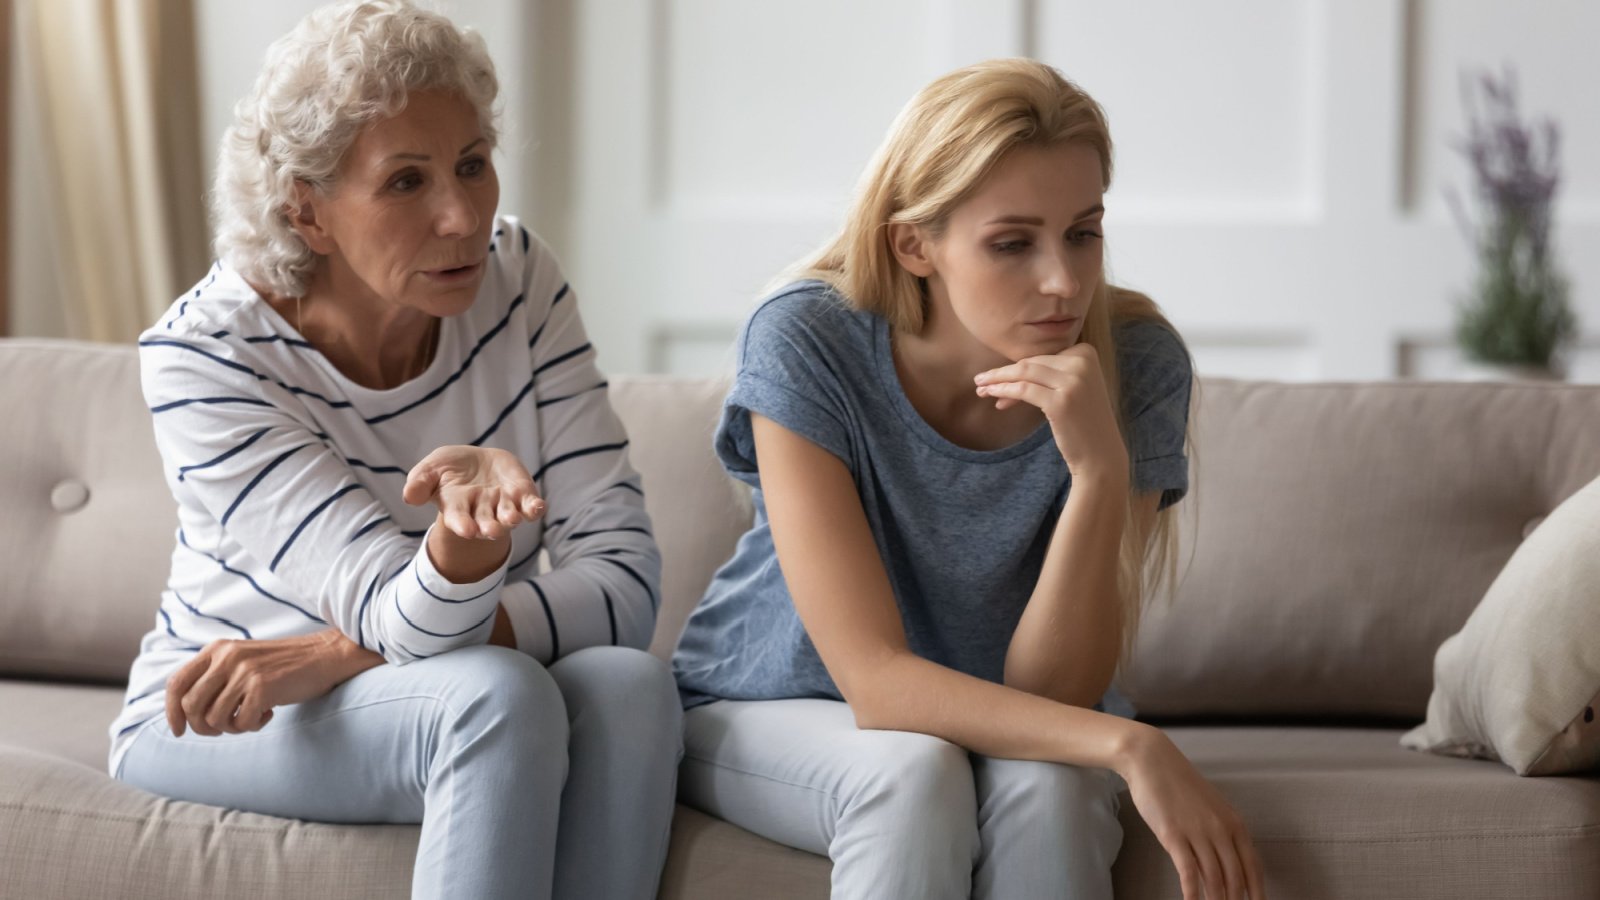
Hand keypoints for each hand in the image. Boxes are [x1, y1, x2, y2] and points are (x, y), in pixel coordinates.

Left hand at [164, 630, 378, 737]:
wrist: (325, 655)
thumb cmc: (283, 665)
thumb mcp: (242, 660)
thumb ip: (215, 676)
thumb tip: (186, 712)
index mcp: (217, 649)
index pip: (176, 683)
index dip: (171, 711)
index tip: (178, 730)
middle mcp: (227, 657)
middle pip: (191, 706)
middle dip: (202, 727)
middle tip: (223, 729)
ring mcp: (245, 671)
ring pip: (214, 719)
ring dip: (230, 728)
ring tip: (249, 718)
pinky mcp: (262, 687)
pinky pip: (241, 723)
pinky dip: (252, 726)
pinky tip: (268, 714)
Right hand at [403, 445, 545, 539]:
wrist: (476, 463)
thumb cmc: (449, 469)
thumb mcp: (431, 469)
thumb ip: (420, 482)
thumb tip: (409, 496)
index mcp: (458, 507)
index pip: (459, 519)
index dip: (463, 525)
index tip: (467, 531)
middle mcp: (482, 510)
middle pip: (486, 523)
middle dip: (489, 528)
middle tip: (491, 532)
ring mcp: (504, 504)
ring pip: (509, 516)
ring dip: (511, 518)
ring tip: (512, 519)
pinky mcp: (522, 495)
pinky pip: (530, 505)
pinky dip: (534, 508)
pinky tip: (538, 507)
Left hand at [973, 345, 1128, 480]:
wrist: (1101, 454)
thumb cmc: (1082, 422)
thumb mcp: (1072, 388)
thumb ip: (1050, 373)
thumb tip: (1009, 369)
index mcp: (1086, 353)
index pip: (1042, 356)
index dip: (1018, 368)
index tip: (999, 381)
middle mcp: (1082, 362)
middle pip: (1031, 363)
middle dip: (1003, 373)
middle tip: (980, 380)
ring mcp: (1073, 381)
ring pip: (1023, 373)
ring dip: (997, 380)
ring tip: (980, 388)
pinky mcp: (1060, 401)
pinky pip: (1023, 390)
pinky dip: (1003, 391)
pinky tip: (992, 397)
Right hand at [1121, 727, 1266, 899]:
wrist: (1152, 761)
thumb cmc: (1179, 784)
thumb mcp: (1210, 808)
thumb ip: (1220, 833)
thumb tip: (1224, 862)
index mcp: (1234, 823)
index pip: (1252, 866)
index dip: (1256, 891)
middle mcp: (1220, 829)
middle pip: (1235, 876)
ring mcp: (1197, 832)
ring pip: (1214, 877)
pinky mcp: (1173, 835)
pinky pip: (1187, 871)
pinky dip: (1192, 892)